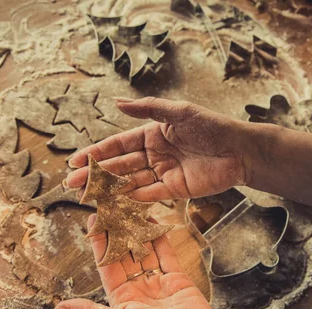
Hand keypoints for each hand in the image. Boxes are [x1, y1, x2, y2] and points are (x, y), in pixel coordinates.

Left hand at [53, 216, 293, 308]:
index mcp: (121, 300)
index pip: (106, 266)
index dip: (100, 244)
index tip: (93, 223)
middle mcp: (138, 290)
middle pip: (125, 255)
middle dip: (118, 233)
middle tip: (112, 208)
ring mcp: (158, 283)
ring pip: (145, 251)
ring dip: (138, 231)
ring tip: (130, 209)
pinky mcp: (177, 279)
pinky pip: (166, 254)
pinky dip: (160, 238)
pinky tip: (152, 221)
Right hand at [65, 97, 253, 200]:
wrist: (240, 150)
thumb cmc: (212, 127)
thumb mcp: (179, 112)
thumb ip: (148, 109)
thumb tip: (115, 102)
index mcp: (152, 134)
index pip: (118, 145)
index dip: (97, 152)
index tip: (75, 160)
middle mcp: (155, 154)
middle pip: (120, 165)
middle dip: (96, 174)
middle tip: (71, 182)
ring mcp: (163, 173)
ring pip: (131, 182)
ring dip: (109, 188)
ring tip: (87, 195)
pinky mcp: (175, 190)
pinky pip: (149, 195)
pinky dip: (132, 199)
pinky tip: (114, 203)